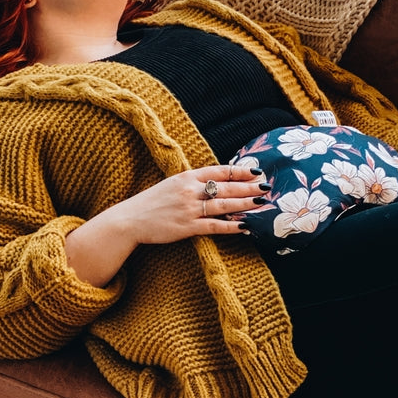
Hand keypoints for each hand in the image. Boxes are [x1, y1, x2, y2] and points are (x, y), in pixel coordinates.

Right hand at [110, 164, 268, 244]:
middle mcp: (190, 190)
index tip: (255, 171)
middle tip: (267, 186)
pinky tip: (246, 226)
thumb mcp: (172, 184)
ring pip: (224, 205)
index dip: (239, 171)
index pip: (219, 171)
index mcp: (186, 177)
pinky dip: (231, 227)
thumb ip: (193, 182)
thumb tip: (216, 183)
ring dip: (246, 204)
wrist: (130, 220)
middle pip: (226, 187)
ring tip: (262, 203)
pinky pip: (215, 226)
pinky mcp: (187, 227)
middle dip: (249, 187)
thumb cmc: (151, 203)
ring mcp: (189, 209)